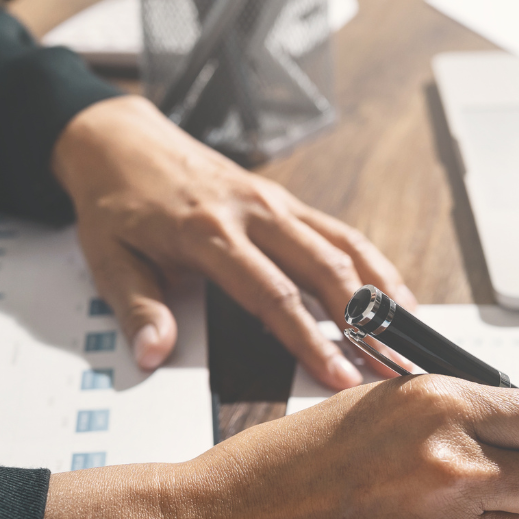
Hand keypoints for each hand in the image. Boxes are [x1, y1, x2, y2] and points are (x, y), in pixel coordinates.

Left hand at [51, 95, 416, 389]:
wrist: (121, 141)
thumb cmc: (116, 202)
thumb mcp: (107, 257)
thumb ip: (137, 308)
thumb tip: (153, 354)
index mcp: (208, 232)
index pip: (272, 295)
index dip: (311, 340)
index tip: (338, 377)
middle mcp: (252, 212)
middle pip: (324, 270)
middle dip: (364, 324)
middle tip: (393, 368)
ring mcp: (274, 202)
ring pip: (343, 247)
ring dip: (381, 293)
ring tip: (411, 337)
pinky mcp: (284, 200)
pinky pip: (338, 231)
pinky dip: (372, 264)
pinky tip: (395, 297)